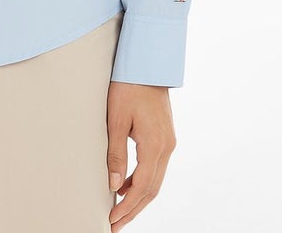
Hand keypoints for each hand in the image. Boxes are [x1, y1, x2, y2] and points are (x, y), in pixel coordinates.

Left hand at [106, 81, 175, 230]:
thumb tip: (115, 185)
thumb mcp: (116, 119)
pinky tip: (126, 184)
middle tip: (115, 224)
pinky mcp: (165, 136)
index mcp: (155, 145)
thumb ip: (116, 154)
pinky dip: (142, 180)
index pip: (142, 187)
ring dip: (138, 196)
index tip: (112, 219)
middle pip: (152, 189)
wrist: (146, 64)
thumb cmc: (128, 87)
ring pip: (155, 180)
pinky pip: (155, 167)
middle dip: (133, 209)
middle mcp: (167, 147)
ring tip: (119, 210)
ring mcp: (168, 142)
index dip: (127, 206)